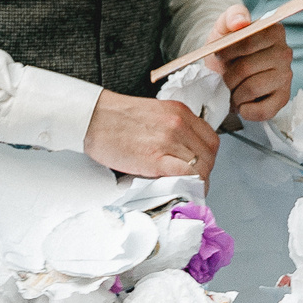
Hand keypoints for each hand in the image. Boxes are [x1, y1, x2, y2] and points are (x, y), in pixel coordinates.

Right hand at [85, 91, 219, 178]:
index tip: (201, 167)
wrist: (92, 118)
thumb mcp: (153, 115)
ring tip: (188, 189)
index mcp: (179, 112)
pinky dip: (188, 185)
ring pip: (200, 166)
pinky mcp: (156, 158)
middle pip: (208, 154)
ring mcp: (169, 140)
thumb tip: (181, 154)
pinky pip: (186, 175)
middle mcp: (179, 123)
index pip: (210, 138)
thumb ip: (171, 130)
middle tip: (194, 182)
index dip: (208, 157)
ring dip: (198, 182)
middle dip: (205, 171)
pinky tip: (182, 190)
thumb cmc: (116, 118)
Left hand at [205, 4, 291, 121]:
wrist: (224, 73)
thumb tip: (241, 22)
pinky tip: (242, 103)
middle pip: (246, 68)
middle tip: (224, 77)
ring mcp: (286, 77)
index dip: (227, 52)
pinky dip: (245, 110)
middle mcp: (285, 53)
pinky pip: (262, 110)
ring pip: (252, 89)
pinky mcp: (284, 99)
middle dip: (227, 76)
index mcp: (274, 31)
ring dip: (234, 94)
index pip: (248, 41)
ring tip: (233, 90)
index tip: (219, 55)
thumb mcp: (223, 28)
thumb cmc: (226, 50)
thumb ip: (232, 16)